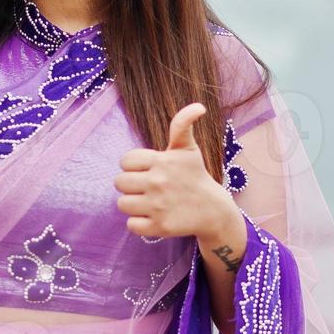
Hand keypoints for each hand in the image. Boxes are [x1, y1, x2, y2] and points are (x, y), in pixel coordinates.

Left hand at [114, 102, 237, 239]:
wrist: (214, 210)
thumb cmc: (195, 176)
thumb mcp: (189, 149)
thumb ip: (182, 125)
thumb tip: (199, 106)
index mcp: (161, 160)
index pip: (125, 161)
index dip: (133, 166)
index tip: (148, 170)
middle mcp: (158, 182)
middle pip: (119, 183)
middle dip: (131, 185)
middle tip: (147, 188)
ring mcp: (158, 206)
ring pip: (122, 204)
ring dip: (133, 204)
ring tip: (150, 202)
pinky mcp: (159, 227)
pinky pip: (132, 225)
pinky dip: (139, 223)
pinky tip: (153, 217)